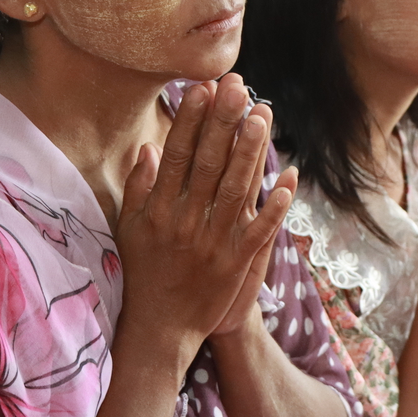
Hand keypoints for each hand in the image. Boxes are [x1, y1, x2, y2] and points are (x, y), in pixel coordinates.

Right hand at [114, 75, 293, 366]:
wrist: (159, 329)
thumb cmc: (144, 273)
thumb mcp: (129, 229)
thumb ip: (139, 188)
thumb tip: (149, 147)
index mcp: (158, 210)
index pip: (176, 156)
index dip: (191, 121)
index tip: (203, 88)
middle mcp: (184, 221)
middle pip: (207, 163)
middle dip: (223, 123)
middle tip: (238, 87)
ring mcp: (211, 243)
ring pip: (234, 190)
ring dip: (249, 152)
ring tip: (262, 116)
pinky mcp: (234, 264)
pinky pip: (258, 231)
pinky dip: (273, 206)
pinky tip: (288, 179)